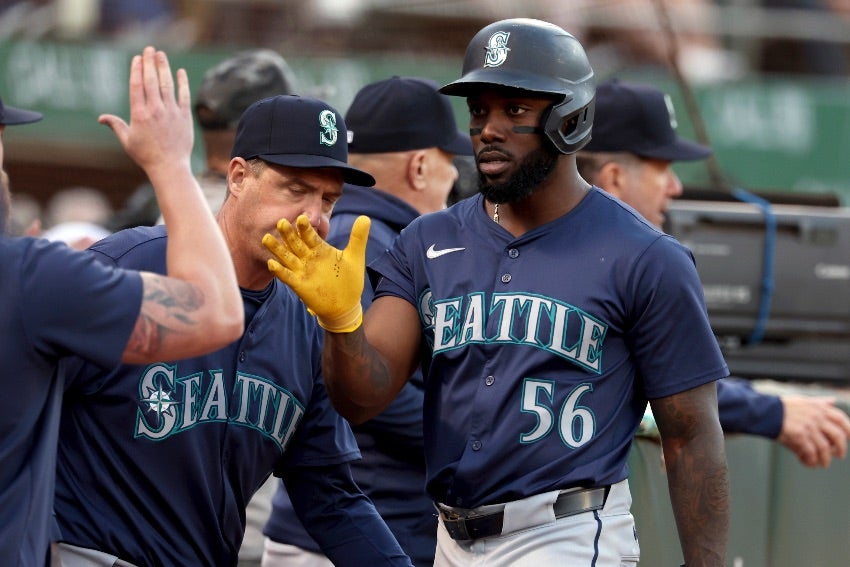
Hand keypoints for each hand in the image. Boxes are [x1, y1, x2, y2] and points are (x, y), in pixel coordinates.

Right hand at [98, 46, 192, 174]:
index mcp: (139, 114)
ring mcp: (171, 112)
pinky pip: (183, 95)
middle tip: (149, 49)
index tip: (137, 58)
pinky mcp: (184, 116)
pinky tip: (179, 71)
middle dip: (150, 62)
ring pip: (167, 84)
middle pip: (151, 80)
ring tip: (161, 55)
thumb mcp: (127, 141)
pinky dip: (182, 82)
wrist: (170, 167)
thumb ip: (116, 125)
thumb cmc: (146, 156)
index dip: (137, 69)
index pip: (137, 85)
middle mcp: (155, 110)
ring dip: (164, 67)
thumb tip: (101, 118)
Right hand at [263, 214, 369, 332]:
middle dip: (289, 234)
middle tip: (282, 222)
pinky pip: (287, 277)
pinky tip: (271, 263)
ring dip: (277, 249)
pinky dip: (279, 271)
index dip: (306, 228)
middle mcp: (309, 258)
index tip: (302, 217)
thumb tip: (365, 217)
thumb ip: (358, 237)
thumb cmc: (349, 280)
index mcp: (320, 249)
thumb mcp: (355, 257)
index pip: (310, 236)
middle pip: (296, 244)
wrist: (346, 305)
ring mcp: (303, 271)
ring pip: (287, 257)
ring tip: (267, 238)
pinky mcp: (299, 285)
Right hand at [777, 395, 849, 466]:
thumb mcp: (803, 400)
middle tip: (840, 455)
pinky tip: (809, 463)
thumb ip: (819, 402)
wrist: (764, 412)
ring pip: (825, 448)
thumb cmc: (781, 407)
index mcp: (819, 408)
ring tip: (823, 464)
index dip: (848, 430)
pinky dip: (811, 460)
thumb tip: (833, 401)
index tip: (849, 438)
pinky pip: (811, 452)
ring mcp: (809, 426)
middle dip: (841, 448)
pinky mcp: (799, 436)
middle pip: (837, 435)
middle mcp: (816, 417)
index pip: (841, 419)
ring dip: (825, 459)